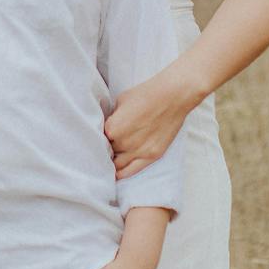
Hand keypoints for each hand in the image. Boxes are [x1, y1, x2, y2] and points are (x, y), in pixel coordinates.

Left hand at [104, 62, 198, 179]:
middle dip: (106, 150)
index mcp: (112, 128)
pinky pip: (131, 171)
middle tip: (104, 148)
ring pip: (117, 165)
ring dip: (113, 162)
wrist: (172, 96)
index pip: (98, 140)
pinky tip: (116, 174)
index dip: (98, 139)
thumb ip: (112, 118)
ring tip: (109, 160)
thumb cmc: (145, 94)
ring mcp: (138, 151)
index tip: (97, 139)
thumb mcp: (120, 102)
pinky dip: (122, 173)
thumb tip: (106, 127)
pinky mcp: (152, 156)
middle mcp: (123, 142)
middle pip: (107, 153)